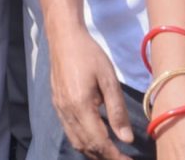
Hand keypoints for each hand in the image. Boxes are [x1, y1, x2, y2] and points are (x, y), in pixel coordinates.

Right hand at [47, 30, 136, 158]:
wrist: (64, 38)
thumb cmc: (89, 54)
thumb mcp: (109, 79)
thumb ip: (117, 110)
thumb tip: (127, 139)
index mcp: (80, 106)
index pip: (99, 142)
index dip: (114, 156)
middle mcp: (67, 113)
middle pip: (86, 147)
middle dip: (105, 157)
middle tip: (124, 159)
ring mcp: (60, 110)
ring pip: (77, 142)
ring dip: (94, 152)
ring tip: (112, 153)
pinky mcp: (57, 106)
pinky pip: (70, 133)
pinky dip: (84, 142)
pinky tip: (96, 139)